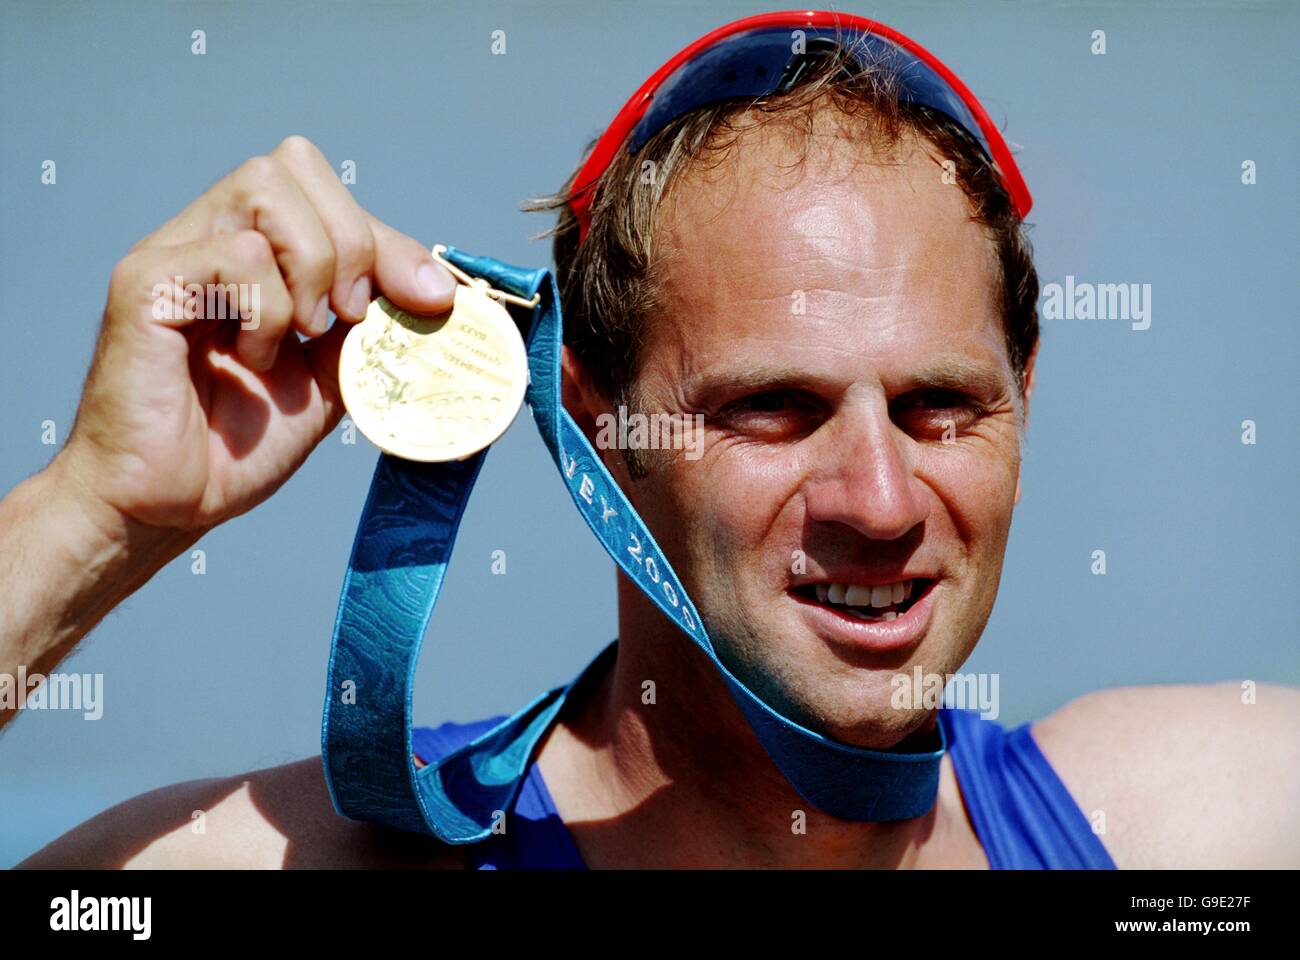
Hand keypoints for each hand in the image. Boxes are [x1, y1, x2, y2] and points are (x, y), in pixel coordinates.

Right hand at [57, 135, 456, 532]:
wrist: (172, 505)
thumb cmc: (236, 445)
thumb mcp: (330, 378)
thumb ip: (373, 330)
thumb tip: (441, 295)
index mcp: (254, 253)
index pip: (328, 195)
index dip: (388, 239)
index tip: (431, 299)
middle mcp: (207, 236)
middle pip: (294, 164)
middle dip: (352, 241)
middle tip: (349, 318)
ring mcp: (173, 252)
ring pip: (265, 191)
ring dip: (309, 269)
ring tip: (295, 336)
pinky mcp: (145, 282)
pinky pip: (234, 254)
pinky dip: (265, 309)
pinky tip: (248, 357)